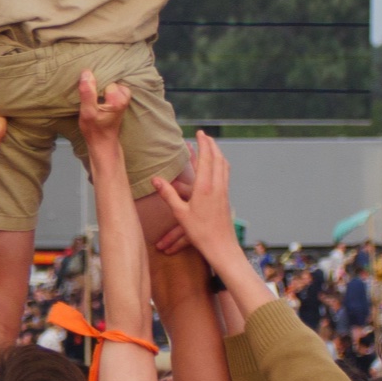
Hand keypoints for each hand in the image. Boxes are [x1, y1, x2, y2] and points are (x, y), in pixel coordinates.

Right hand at [76, 69, 130, 143]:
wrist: (103, 143)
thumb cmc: (94, 130)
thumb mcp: (87, 112)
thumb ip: (87, 92)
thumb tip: (86, 72)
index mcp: (118, 98)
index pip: (104, 79)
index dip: (93, 84)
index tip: (88, 93)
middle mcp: (125, 96)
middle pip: (108, 80)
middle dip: (98, 84)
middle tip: (91, 96)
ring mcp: (124, 97)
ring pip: (109, 83)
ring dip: (100, 88)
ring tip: (94, 97)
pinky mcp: (121, 99)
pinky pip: (112, 87)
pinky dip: (104, 90)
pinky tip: (98, 97)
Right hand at [152, 132, 237, 263]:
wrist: (221, 247)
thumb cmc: (200, 232)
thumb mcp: (180, 214)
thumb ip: (169, 194)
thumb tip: (155, 179)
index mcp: (205, 187)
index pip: (206, 159)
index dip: (203, 144)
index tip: (200, 133)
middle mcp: (217, 186)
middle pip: (217, 158)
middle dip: (211, 145)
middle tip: (205, 136)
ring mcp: (224, 191)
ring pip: (224, 166)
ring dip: (218, 154)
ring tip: (212, 147)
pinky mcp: (226, 198)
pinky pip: (225, 175)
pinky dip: (221, 165)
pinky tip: (218, 167)